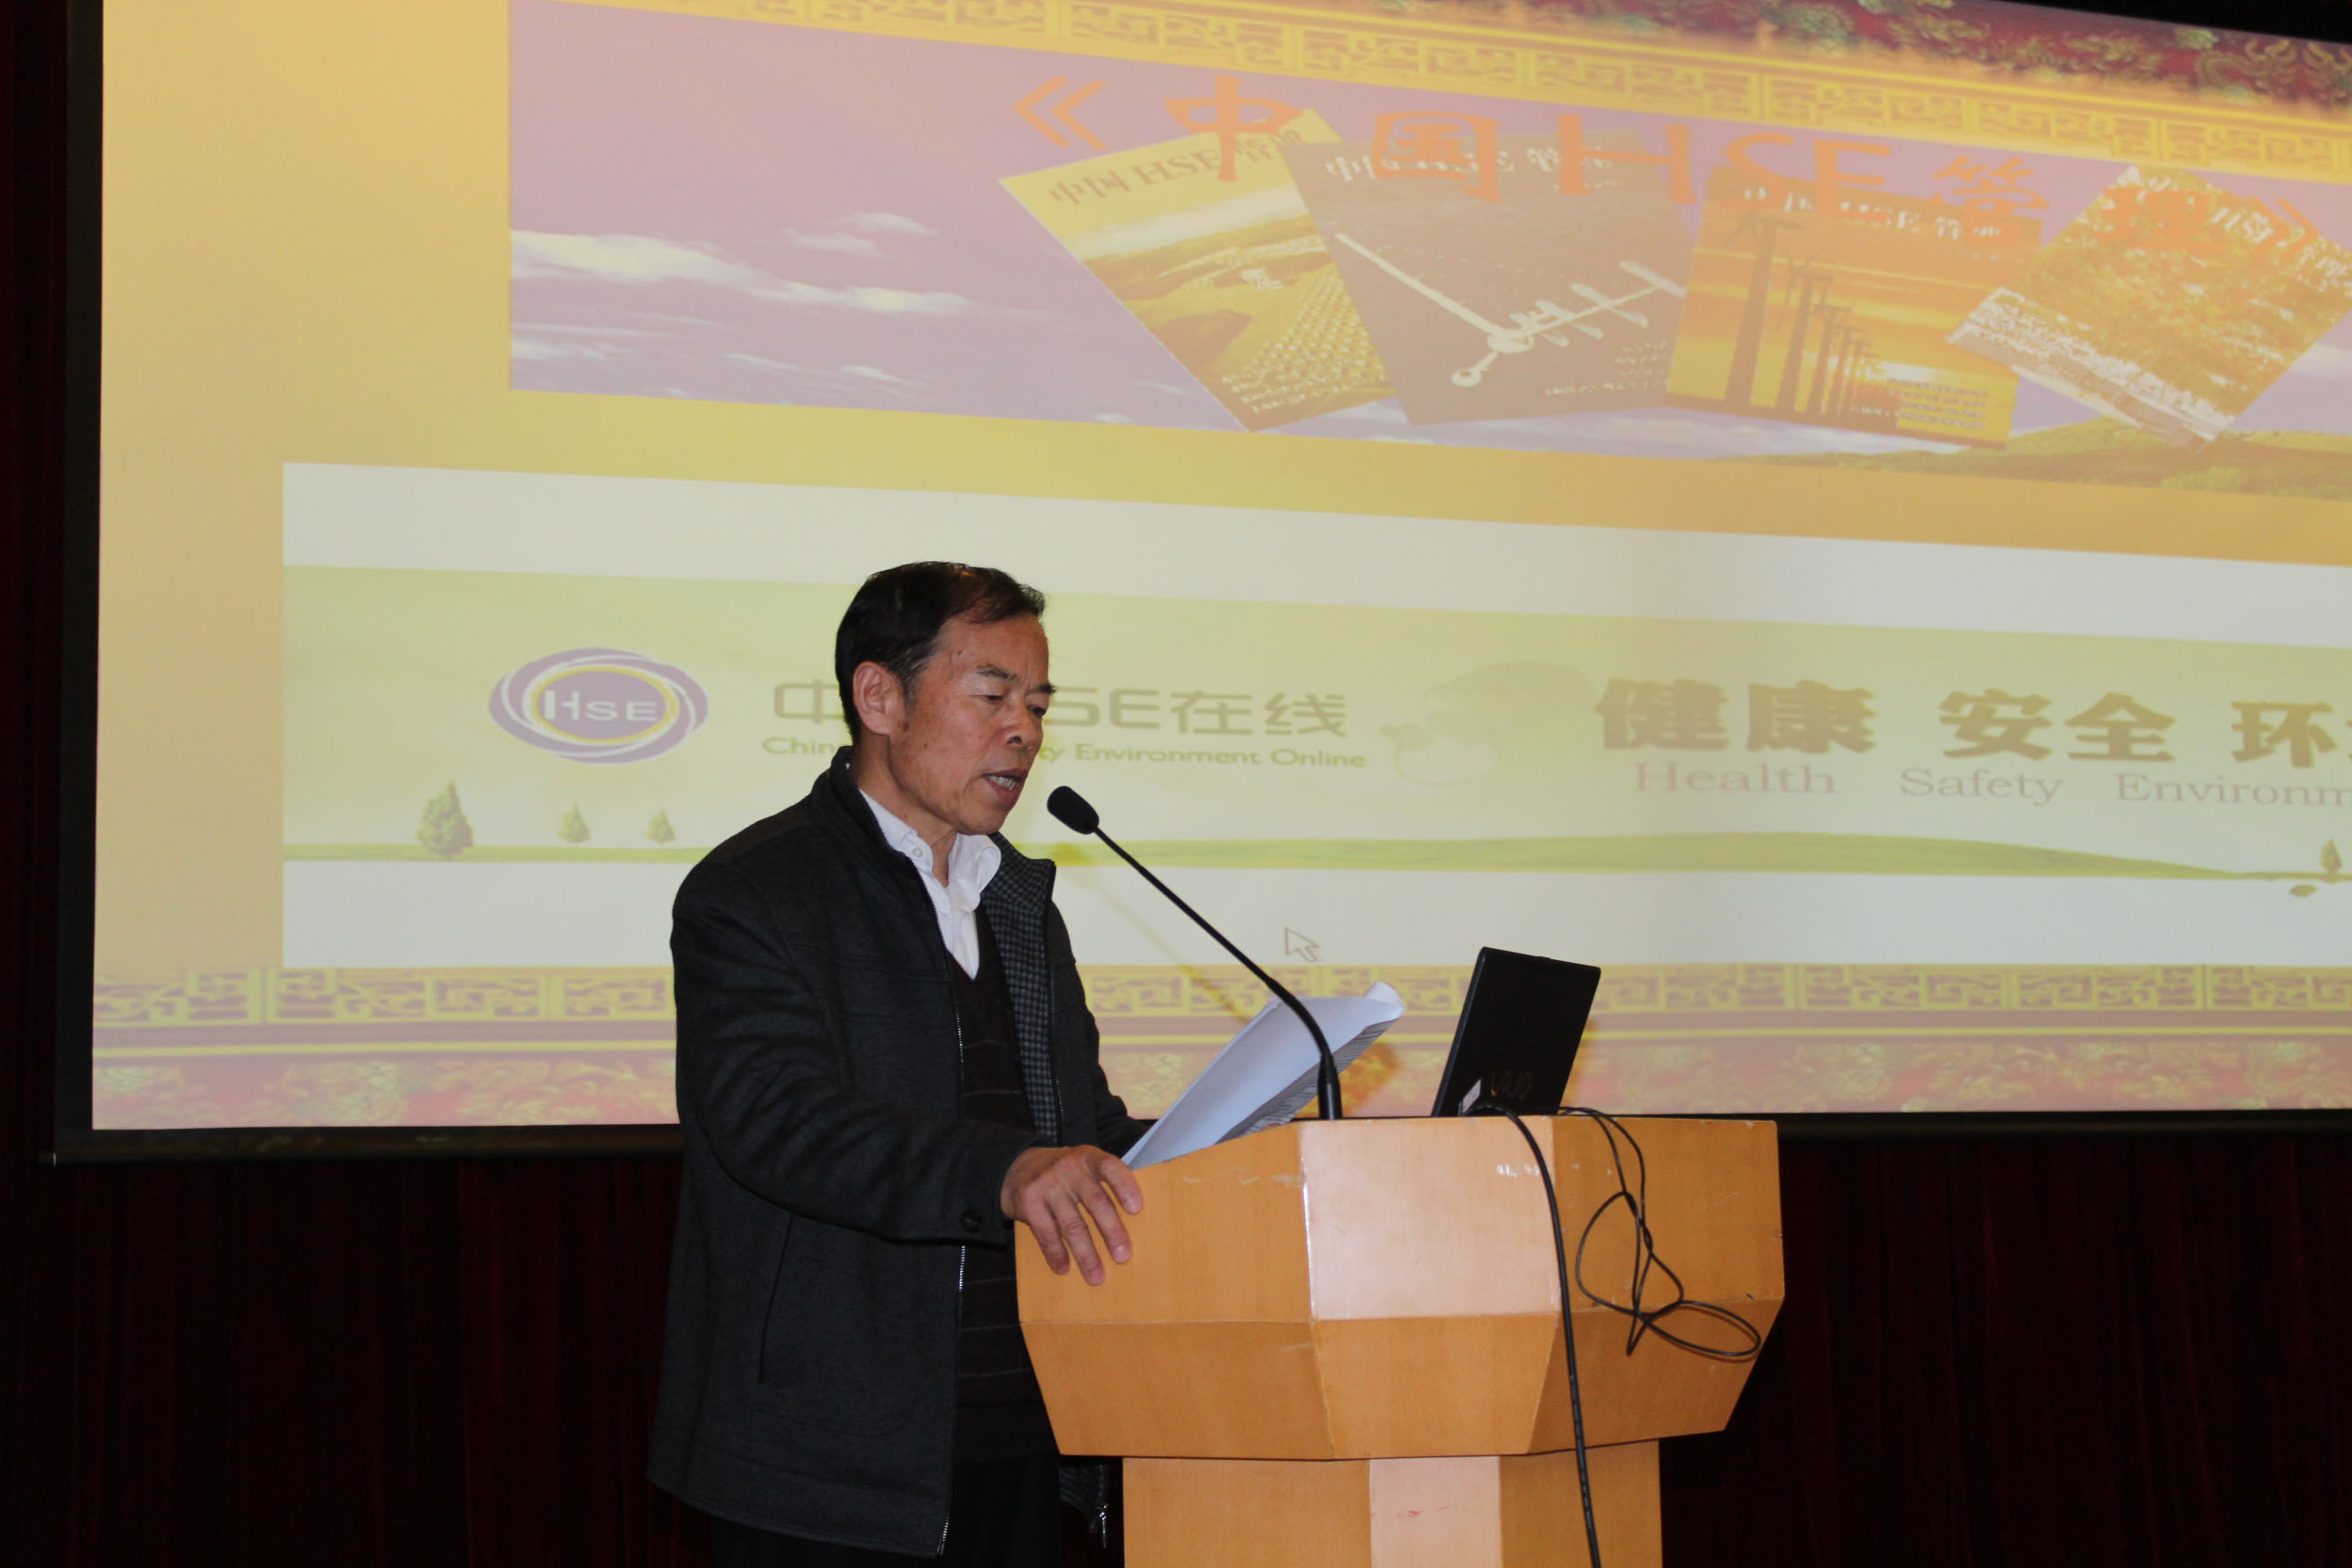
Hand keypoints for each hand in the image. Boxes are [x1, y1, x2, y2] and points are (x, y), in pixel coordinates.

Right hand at [999, 1145, 1143, 1285]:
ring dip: (1086, 1254)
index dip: (1125, 1187)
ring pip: (1072, 1224)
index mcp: (1088, 1157)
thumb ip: (1101, 1185)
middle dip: (1112, 1232)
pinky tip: (1064, 1268)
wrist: (1014, 1167)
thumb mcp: (1082, 1167)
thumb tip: (1129, 1226)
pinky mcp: (1028, 1201)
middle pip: (1096, 1202)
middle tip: (1123, 1257)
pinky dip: (1056, 1254)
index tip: (1136, 1209)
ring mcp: (1047, 1184)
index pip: (1110, 1167)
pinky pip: (1046, 1233)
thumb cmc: (1062, 1174)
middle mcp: (1069, 1167)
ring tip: (1096, 1276)